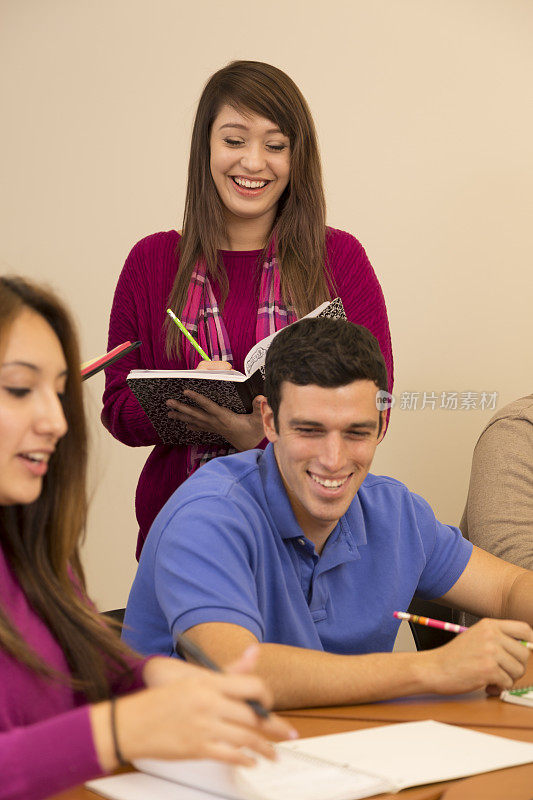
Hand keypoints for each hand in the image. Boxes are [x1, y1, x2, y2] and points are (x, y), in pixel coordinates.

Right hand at [91, 647, 296, 769]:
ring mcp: (203, 727)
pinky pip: (230, 755)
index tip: (270, 705)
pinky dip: (245, 759)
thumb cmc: (160, 701)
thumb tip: (254, 652)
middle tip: (285, 733)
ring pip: (246, 737)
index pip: (251, 685)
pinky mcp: (197, 748)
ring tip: (273, 753)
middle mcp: (208, 703)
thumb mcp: (194, 679)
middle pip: (253, 715)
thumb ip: (228, 671)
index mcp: (208, 683)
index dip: (266, 697)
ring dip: (265, 748)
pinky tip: (251, 760)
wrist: (128, 724)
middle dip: (273, 727)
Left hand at [167, 379, 265, 450]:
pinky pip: (201, 427)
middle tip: (168, 402)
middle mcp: (217, 423)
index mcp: (225, 418)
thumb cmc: (257, 433)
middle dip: (181, 408)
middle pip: (196, 414)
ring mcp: (215, 428)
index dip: (197, 399)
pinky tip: (185, 424)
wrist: (254, 448)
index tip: (185, 392)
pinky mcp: (217, 431)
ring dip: (182, 416)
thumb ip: (261, 409)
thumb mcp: (261, 421)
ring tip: (169, 413)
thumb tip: (262, 397)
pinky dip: (192, 425)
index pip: (209, 406)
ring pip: (195, 421)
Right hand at [421, 618, 531, 694]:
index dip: (530, 642)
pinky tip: (487, 684)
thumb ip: (499, 638)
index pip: (524, 629)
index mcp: (489, 625)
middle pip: (525, 653)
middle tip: (502, 671)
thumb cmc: (455, 656)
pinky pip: (508, 683)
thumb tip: (527, 649)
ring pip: (519, 670)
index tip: (522, 653)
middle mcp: (492, 635)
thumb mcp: (477, 637)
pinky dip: (499, 687)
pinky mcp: (488, 669)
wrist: (435, 668)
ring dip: (508, 678)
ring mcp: (490, 651)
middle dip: (517, 667)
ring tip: (493, 678)